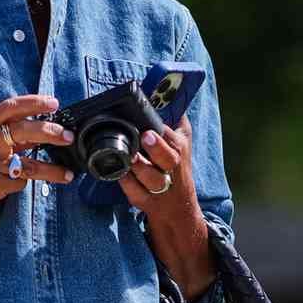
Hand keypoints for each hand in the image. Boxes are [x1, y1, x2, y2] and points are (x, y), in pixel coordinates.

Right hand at [0, 95, 75, 217]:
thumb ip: (9, 132)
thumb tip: (44, 127)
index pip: (11, 108)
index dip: (34, 103)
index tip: (54, 103)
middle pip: (25, 131)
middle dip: (50, 132)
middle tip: (67, 136)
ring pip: (30, 164)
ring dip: (52, 170)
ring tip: (67, 173)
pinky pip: (20, 183)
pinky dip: (24, 183)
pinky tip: (23, 183)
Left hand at [120, 116, 213, 298]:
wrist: (179, 209)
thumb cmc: (177, 170)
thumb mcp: (183, 144)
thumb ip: (177, 122)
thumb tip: (169, 94)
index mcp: (180, 151)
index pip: (175, 140)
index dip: (163, 133)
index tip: (152, 127)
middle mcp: (172, 170)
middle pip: (169, 159)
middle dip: (158, 148)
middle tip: (146, 137)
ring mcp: (160, 188)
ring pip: (151, 177)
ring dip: (140, 166)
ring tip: (130, 156)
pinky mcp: (146, 201)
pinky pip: (135, 192)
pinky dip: (126, 183)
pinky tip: (119, 173)